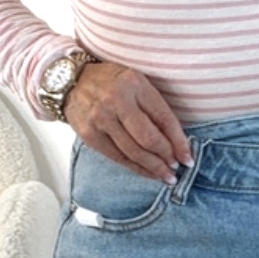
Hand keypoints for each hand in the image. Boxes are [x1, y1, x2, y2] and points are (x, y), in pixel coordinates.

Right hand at [63, 60, 192, 180]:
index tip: (188, 157)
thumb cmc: (110, 81)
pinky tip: (147, 173)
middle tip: (177, 168)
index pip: (163, 118)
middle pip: (149, 139)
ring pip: (134, 152)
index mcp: (134, 84)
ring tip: (166, 176)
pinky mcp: (89, 135)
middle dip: (166, 157)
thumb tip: (176, 139)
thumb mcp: (136, 82)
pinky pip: (117, 157)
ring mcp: (100, 119)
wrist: (70, 81)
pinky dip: (135, 168)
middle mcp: (116, 101)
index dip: (179, 141)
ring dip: (154, 168)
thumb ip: (153, 106)